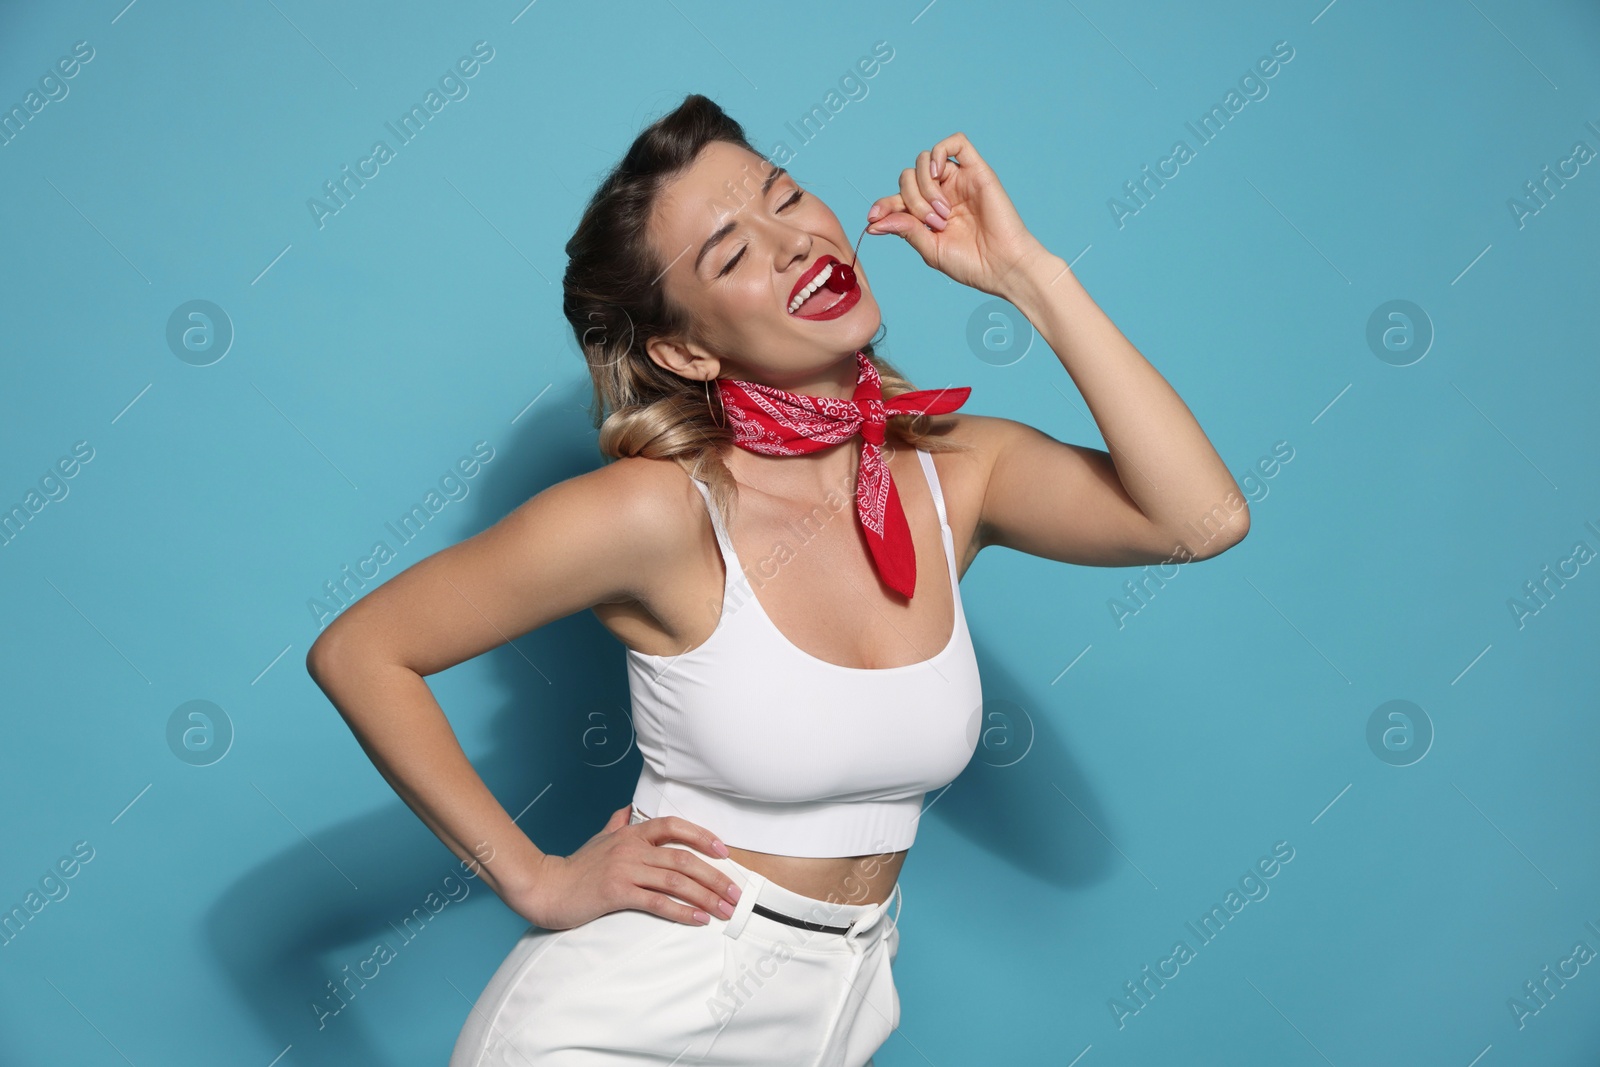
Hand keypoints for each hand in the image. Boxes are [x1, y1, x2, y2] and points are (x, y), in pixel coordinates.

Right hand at [509, 805, 743, 930]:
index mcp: (630, 833)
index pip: (674, 826)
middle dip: (715, 876)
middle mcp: (631, 848)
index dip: (703, 836)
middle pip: (684, 857)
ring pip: (675, 880)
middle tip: (734, 892)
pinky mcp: (617, 893)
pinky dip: (681, 911)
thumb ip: (616, 824)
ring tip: (723, 909)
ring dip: (705, 896)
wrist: (545, 887)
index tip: (724, 851)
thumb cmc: (574, 867)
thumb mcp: (599, 839)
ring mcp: (624, 870)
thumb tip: (627, 809)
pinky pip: (657, 902)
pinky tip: (698, 919)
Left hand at [865, 131, 1050, 298]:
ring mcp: (958, 181)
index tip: (873, 218)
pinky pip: (955, 143)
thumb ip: (905, 230)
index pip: (896, 198)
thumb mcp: (930, 249)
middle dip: (912, 200)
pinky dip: (939, 153)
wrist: (1003, 265)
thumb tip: (873, 222)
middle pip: (907, 177)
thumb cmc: (971, 263)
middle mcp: (941, 194)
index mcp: (927, 214)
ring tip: (943, 213)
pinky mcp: (977, 170)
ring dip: (925, 187)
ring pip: (925, 160)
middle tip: (933, 224)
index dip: (882, 204)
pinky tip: (940, 176)